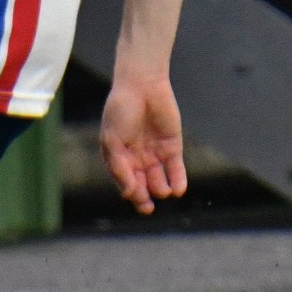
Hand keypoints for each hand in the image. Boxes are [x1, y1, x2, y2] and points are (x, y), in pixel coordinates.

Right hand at [100, 70, 186, 215]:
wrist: (142, 86)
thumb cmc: (121, 111)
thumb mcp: (112, 140)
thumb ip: (119, 167)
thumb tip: (128, 194)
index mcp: (118, 158)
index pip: (125, 183)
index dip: (130, 193)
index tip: (134, 195)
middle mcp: (136, 159)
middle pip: (142, 186)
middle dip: (144, 198)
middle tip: (148, 205)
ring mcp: (155, 154)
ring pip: (159, 182)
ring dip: (161, 190)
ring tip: (163, 191)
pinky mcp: (172, 148)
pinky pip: (176, 170)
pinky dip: (178, 182)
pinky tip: (178, 190)